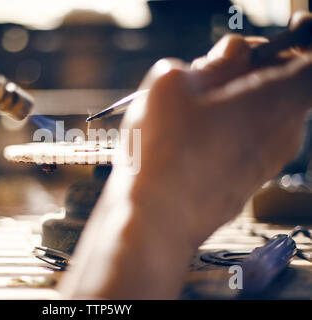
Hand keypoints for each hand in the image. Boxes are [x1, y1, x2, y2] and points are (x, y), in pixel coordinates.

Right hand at [59, 11, 311, 298]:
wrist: (156, 219)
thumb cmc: (164, 151)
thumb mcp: (174, 83)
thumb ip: (211, 61)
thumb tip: (231, 56)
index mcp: (278, 98)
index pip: (311, 60)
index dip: (288, 46)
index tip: (254, 49)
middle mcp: (285, 132)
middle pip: (283, 86)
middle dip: (248, 73)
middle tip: (207, 75)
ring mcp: (270, 161)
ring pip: (261, 115)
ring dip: (233, 103)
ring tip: (190, 112)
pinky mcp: (250, 181)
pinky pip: (248, 142)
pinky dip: (228, 131)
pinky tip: (190, 141)